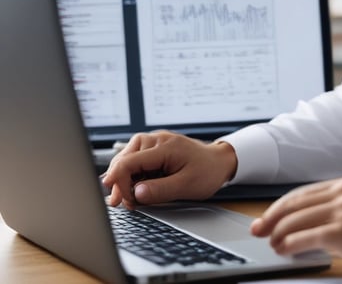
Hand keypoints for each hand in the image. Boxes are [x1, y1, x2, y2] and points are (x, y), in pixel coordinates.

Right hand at [101, 130, 236, 208]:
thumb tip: (136, 194)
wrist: (220, 161)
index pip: (127, 162)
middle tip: (128, 204)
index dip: (119, 183)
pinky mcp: (153, 149)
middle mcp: (155, 140)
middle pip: (122, 160)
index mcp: (163, 146)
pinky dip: (133, 176)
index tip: (121, 201)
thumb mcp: (186, 185)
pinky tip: (140, 188)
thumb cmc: (207, 172)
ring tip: (135, 198)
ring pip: (125, 160)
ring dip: (125, 180)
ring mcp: (153, 142)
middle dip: (120, 183)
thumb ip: (160, 190)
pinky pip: (135, 161)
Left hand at [251, 177, 341, 281]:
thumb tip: (310, 223)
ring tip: (273, 245)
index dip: (280, 207)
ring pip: (295, 221)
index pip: (302, 193)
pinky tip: (285, 251)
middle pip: (293, 204)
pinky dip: (290, 245)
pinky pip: (305, 238)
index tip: (268, 217)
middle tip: (259, 230)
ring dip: (278, 235)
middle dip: (271, 218)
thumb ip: (340, 209)